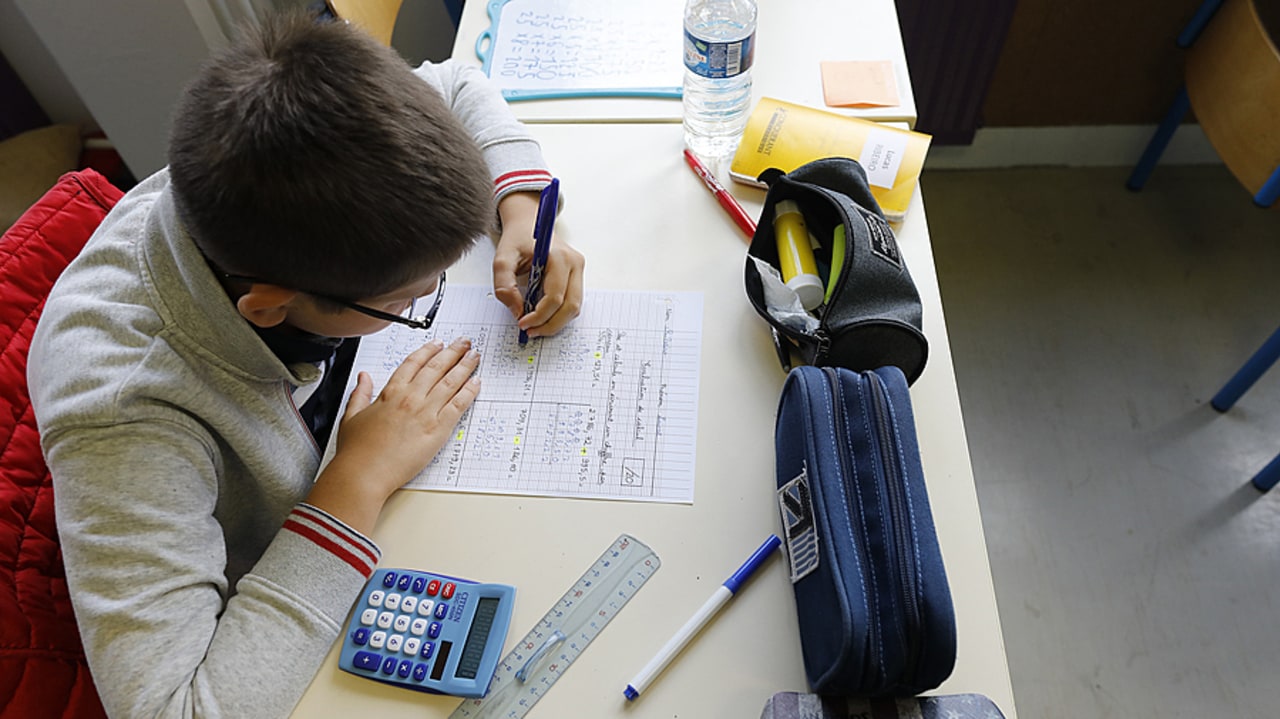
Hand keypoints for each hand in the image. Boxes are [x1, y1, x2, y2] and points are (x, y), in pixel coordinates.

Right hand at [306, 337, 480, 533]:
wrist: (364, 473)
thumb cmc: (357, 451)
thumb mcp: (351, 416)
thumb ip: (359, 394)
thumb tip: (363, 377)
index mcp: (390, 393)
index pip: (413, 363)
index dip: (428, 351)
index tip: (438, 343)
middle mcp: (410, 398)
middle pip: (436, 367)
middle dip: (453, 352)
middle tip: (464, 343)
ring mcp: (425, 412)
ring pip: (451, 382)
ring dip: (465, 366)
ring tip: (475, 356)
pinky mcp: (438, 429)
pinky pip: (458, 405)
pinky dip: (469, 391)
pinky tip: (477, 382)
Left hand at [491, 190, 584, 338]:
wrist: (528, 224)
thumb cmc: (517, 239)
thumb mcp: (501, 258)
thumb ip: (504, 285)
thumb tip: (517, 311)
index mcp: (559, 256)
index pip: (554, 297)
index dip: (539, 315)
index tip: (521, 323)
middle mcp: (574, 263)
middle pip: (570, 306)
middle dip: (550, 324)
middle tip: (531, 332)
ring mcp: (579, 270)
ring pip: (574, 308)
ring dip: (555, 322)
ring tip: (535, 327)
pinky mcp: (577, 276)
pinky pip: (572, 302)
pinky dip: (558, 314)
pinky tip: (542, 316)